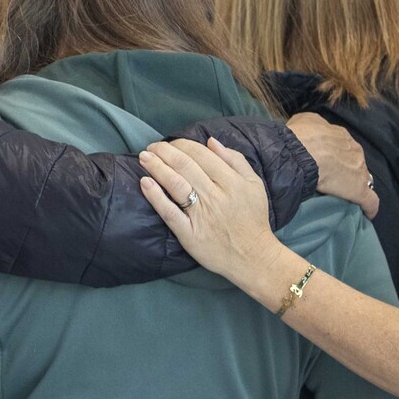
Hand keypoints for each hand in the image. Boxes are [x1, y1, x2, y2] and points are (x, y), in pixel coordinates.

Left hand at [138, 137, 287, 290]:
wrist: (253, 256)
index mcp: (231, 181)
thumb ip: (235, 160)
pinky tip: (145, 183)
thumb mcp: (254, 184)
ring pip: (175, 184)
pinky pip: (170, 212)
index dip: (182, 145)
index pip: (201, 155)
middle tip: (151, 147)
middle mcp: (215, 196)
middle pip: (185, 166)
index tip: (170, 143)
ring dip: (157, 167)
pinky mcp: (190, 234)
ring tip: (144, 158)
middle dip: (164, 152)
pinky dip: (156, 196)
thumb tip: (211, 141)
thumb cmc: (253, 218)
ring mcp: (201, 215)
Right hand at [286, 113, 378, 218]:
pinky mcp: (360, 191)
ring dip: (354, 184)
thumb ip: (309, 124)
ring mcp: (360, 171)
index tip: (326, 160)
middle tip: (332, 176)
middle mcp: (354, 149)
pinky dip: (369, 207)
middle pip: (354, 161)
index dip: (335, 154)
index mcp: (341, 135)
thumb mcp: (303, 120)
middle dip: (347, 167)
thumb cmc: (300, 136)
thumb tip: (306, 128)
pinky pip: (370, 201)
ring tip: (342, 193)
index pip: (343, 146)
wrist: (302, 153)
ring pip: (362, 178)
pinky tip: (366, 213)